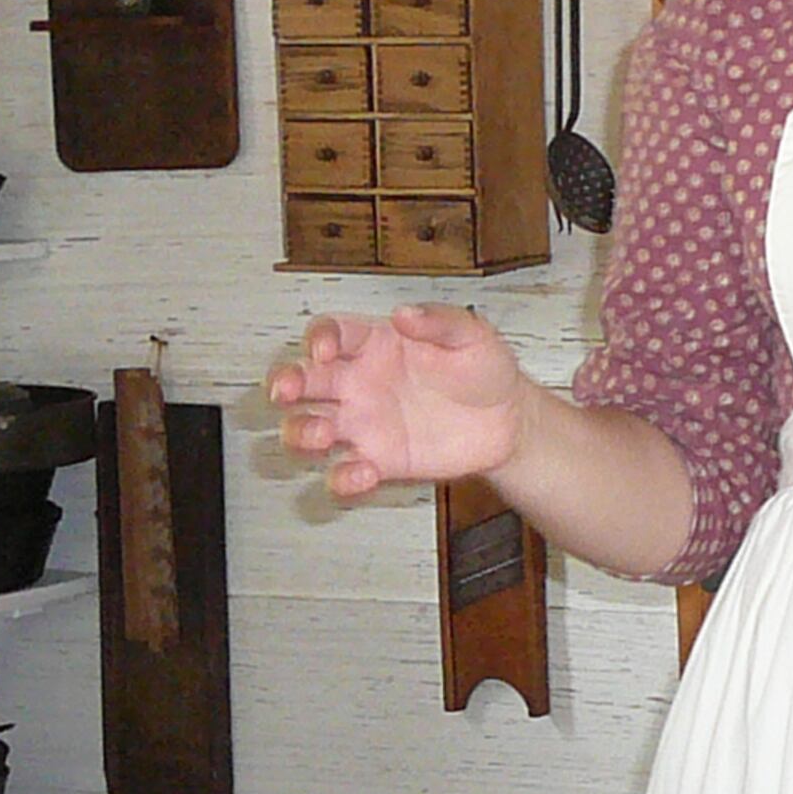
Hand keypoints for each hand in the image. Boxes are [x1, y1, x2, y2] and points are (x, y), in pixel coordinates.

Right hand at [265, 307, 530, 498]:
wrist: (508, 421)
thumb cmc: (484, 370)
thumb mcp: (472, 335)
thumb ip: (440, 322)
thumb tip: (405, 314)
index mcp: (375, 344)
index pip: (332, 333)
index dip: (319, 338)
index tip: (323, 349)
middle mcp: (359, 383)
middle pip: (305, 380)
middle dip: (285, 383)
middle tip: (285, 391)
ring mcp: (364, 424)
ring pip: (309, 427)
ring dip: (301, 431)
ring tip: (321, 435)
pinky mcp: (378, 461)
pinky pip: (345, 472)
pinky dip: (342, 478)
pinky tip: (361, 473)